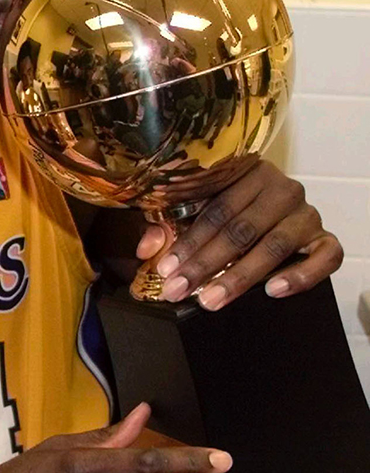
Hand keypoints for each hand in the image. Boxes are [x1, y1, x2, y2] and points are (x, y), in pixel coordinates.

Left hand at [137, 161, 341, 309]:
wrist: (271, 207)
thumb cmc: (226, 209)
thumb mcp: (192, 211)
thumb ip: (166, 226)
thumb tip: (147, 249)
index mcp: (248, 173)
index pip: (217, 211)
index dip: (189, 242)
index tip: (167, 269)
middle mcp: (282, 190)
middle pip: (242, 230)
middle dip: (207, 264)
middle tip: (180, 290)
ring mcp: (307, 214)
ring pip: (275, 246)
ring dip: (241, 276)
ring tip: (213, 298)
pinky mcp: (325, 238)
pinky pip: (326, 257)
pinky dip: (301, 275)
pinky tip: (274, 290)